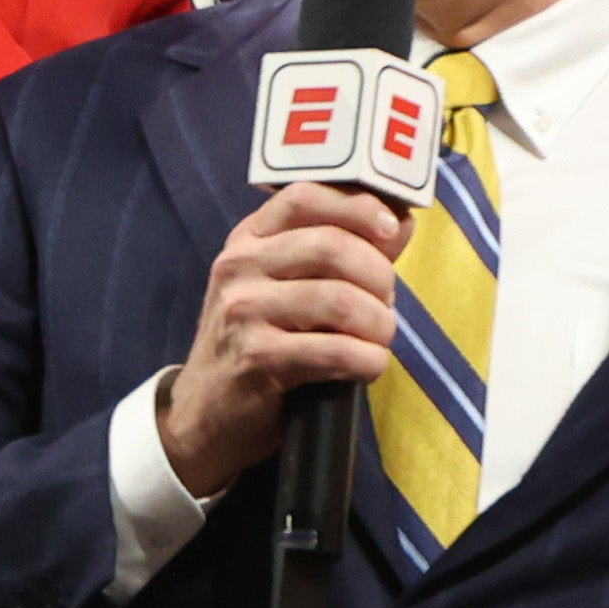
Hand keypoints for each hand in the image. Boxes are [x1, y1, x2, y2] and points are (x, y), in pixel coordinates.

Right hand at [154, 184, 409, 496]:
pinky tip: (365, 367)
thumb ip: (343, 251)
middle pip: (331, 246)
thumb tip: (400, 223)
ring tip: (377, 340)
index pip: (303, 197)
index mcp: (249, 239)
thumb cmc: (261, 341)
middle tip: (386, 305)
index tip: (389, 229)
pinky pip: (336, 351)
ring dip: (379, 325)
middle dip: (380, 278)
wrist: (209, 409)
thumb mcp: (286, 285)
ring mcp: (242, 311)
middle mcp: (238, 266)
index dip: (355, 206)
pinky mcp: (255, 357)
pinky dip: (367, 361)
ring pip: (340, 300)